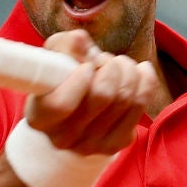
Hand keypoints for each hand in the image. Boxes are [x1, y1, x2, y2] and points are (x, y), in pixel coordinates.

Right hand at [27, 30, 156, 154]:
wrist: (72, 116)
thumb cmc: (59, 81)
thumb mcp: (53, 59)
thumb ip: (63, 46)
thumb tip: (82, 41)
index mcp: (40, 118)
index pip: (62, 103)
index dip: (80, 77)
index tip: (86, 64)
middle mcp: (64, 138)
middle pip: (102, 95)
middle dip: (110, 65)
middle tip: (104, 59)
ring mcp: (92, 145)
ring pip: (125, 99)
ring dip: (127, 70)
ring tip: (118, 64)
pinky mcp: (117, 143)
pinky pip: (140, 105)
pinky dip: (145, 81)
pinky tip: (138, 72)